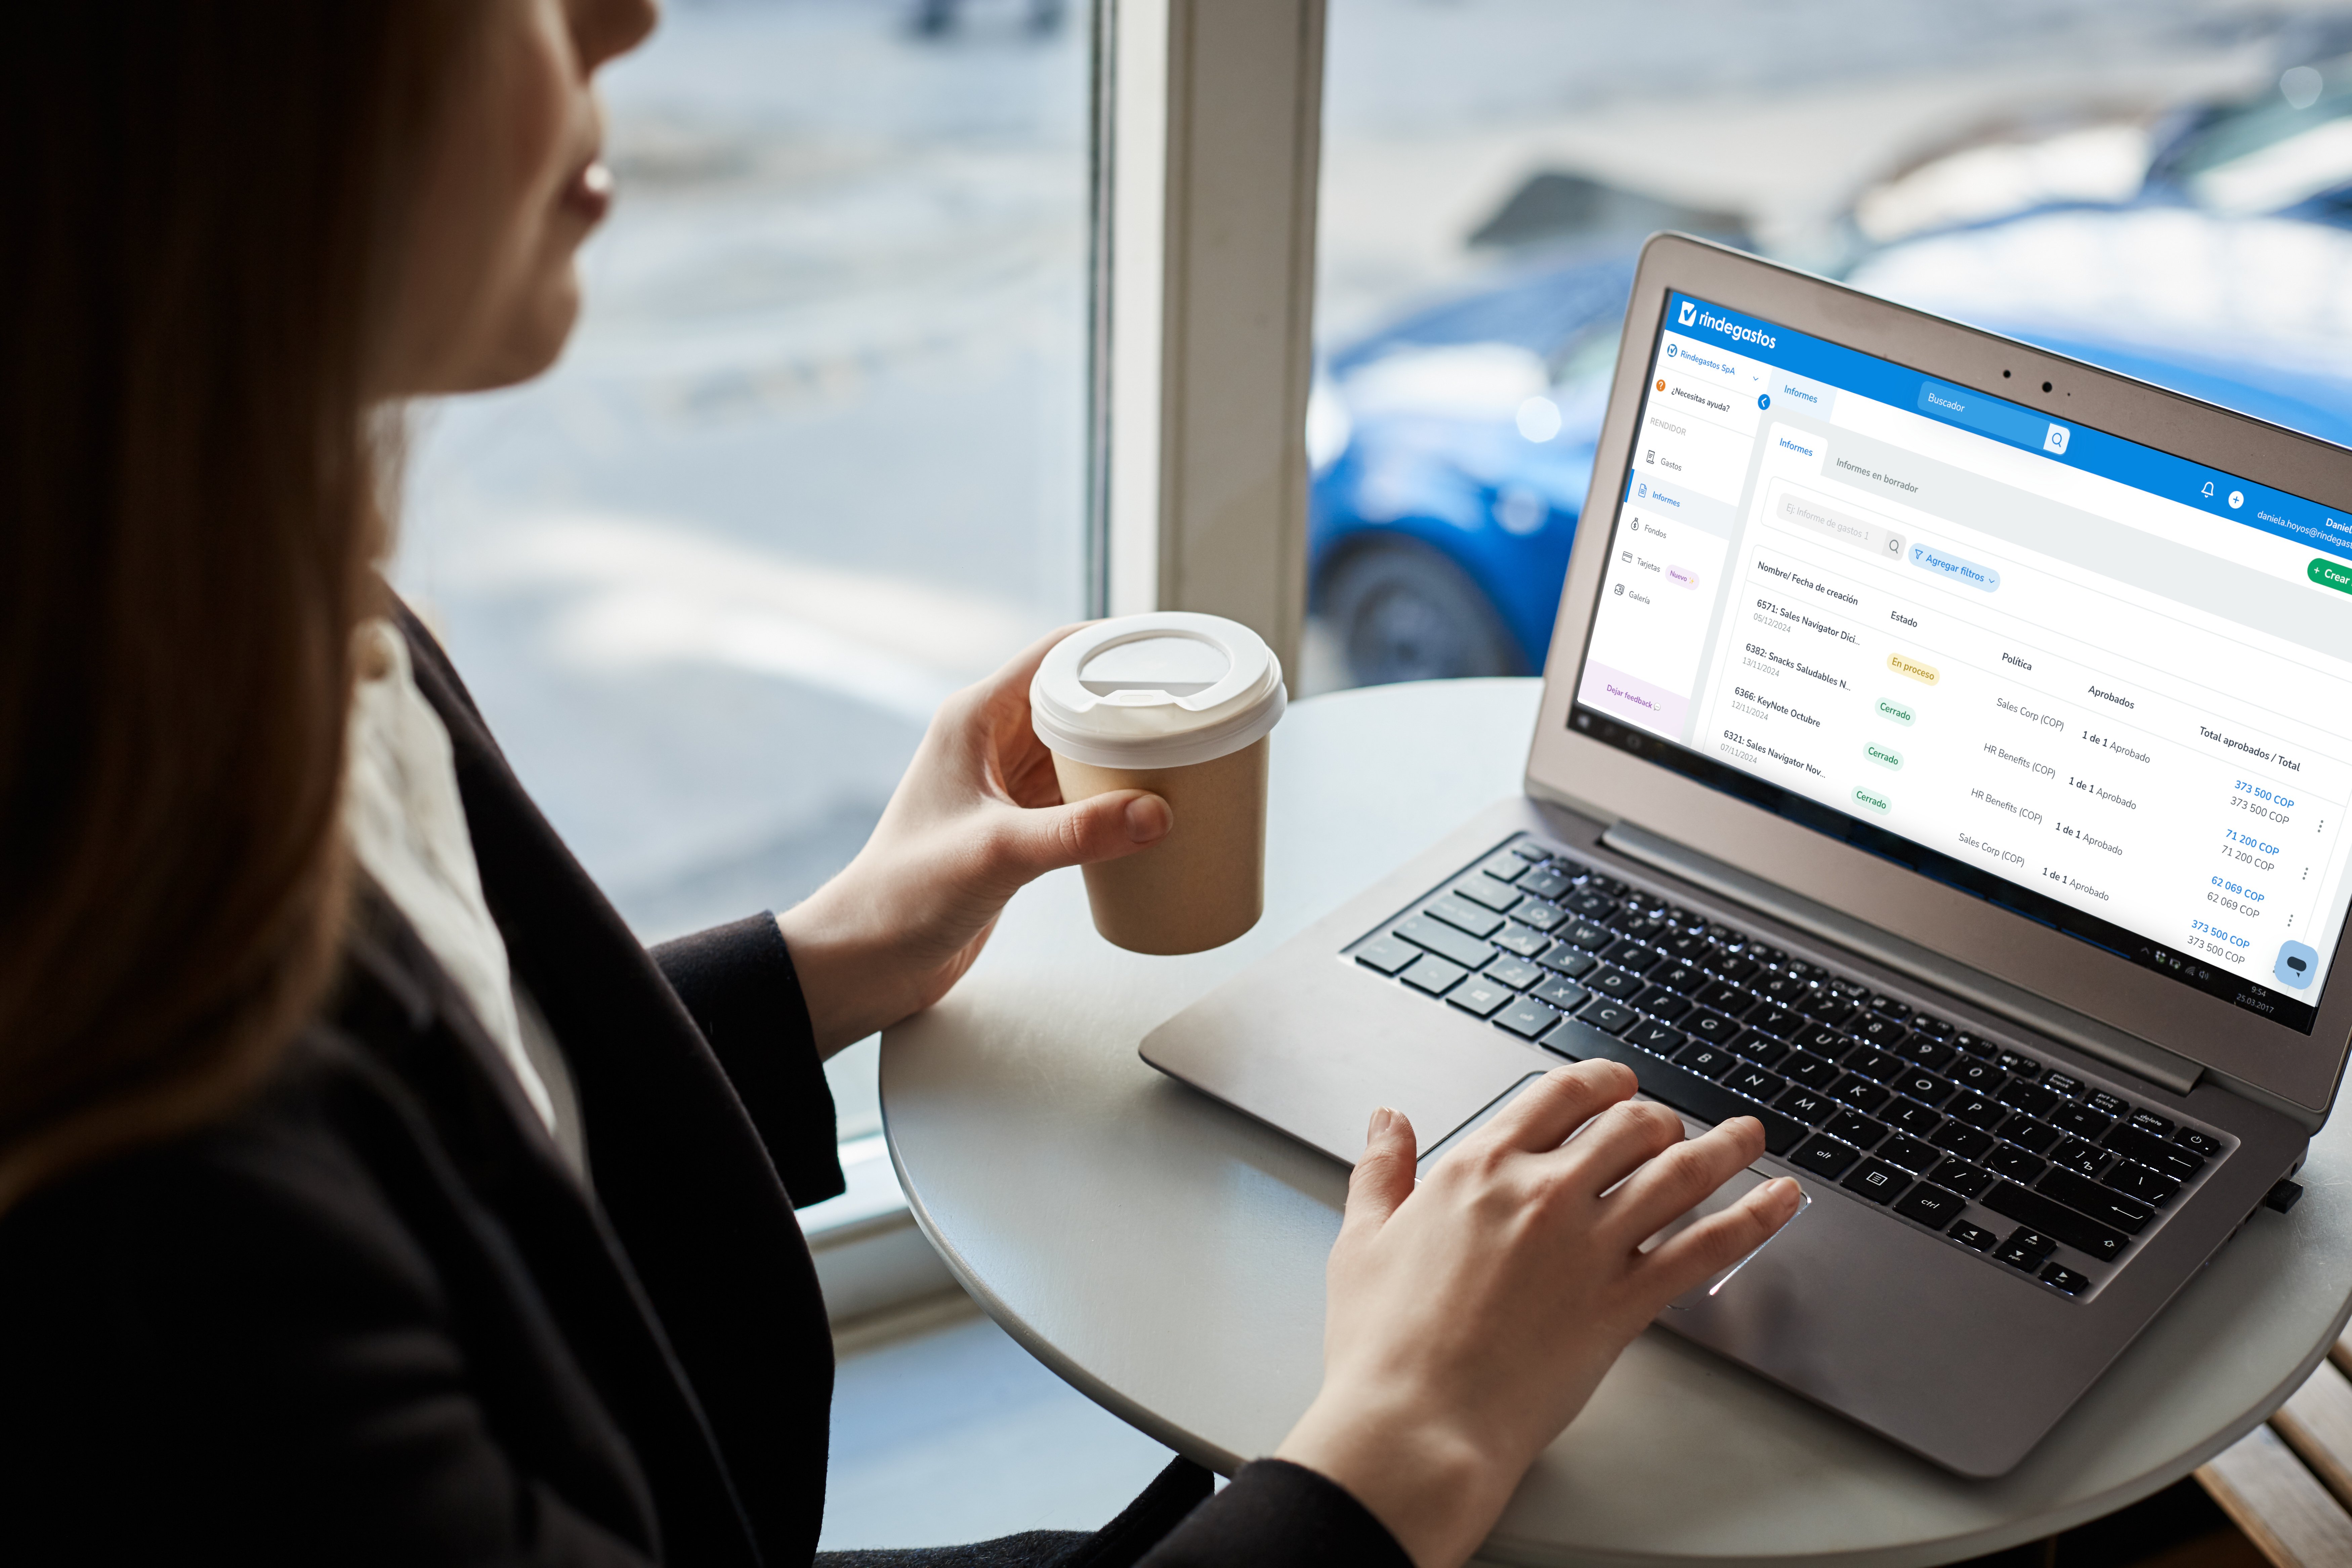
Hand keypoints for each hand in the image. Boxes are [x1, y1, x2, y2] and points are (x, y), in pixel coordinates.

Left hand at [776, 625, 1171, 1053]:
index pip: (1055, 654)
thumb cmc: (902, 896)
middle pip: (1076, 697)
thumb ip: (1078, 833)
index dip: (1114, 645)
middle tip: (1197, 712)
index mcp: (974, 719)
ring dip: (1127, 751)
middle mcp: (990, 741)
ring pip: (1080, 747)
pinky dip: (1114, 796)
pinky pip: (1078, 794)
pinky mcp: (1018, 826)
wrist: (869, 959)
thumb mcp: (997, 854)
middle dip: (1133, 701)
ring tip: (1188, 755)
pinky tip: (1151, 809)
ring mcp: (1005, 784)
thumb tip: (1156, 813)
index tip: (1173, 651)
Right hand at [1274, 1062, 1803, 1567]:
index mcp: (1481, 1168)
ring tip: (1751, 1136)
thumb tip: (1387, 1122)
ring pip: (1680, 1173)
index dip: (1601, 1083)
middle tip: (1674, 1126)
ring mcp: (1590, 1246)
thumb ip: (1382, 1171)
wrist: (1416, 1422)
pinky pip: (1707, 1246)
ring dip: (1726, 1147)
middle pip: (1631, 1125)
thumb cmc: (1383, 1343)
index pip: (1561, 1094)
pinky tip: (1781, 1200)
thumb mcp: (1363, 1238)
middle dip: (1660, 1118)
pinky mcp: (1624, 1302)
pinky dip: (1756, 1218)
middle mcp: (1544, 1194)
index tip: (1618, 1087)